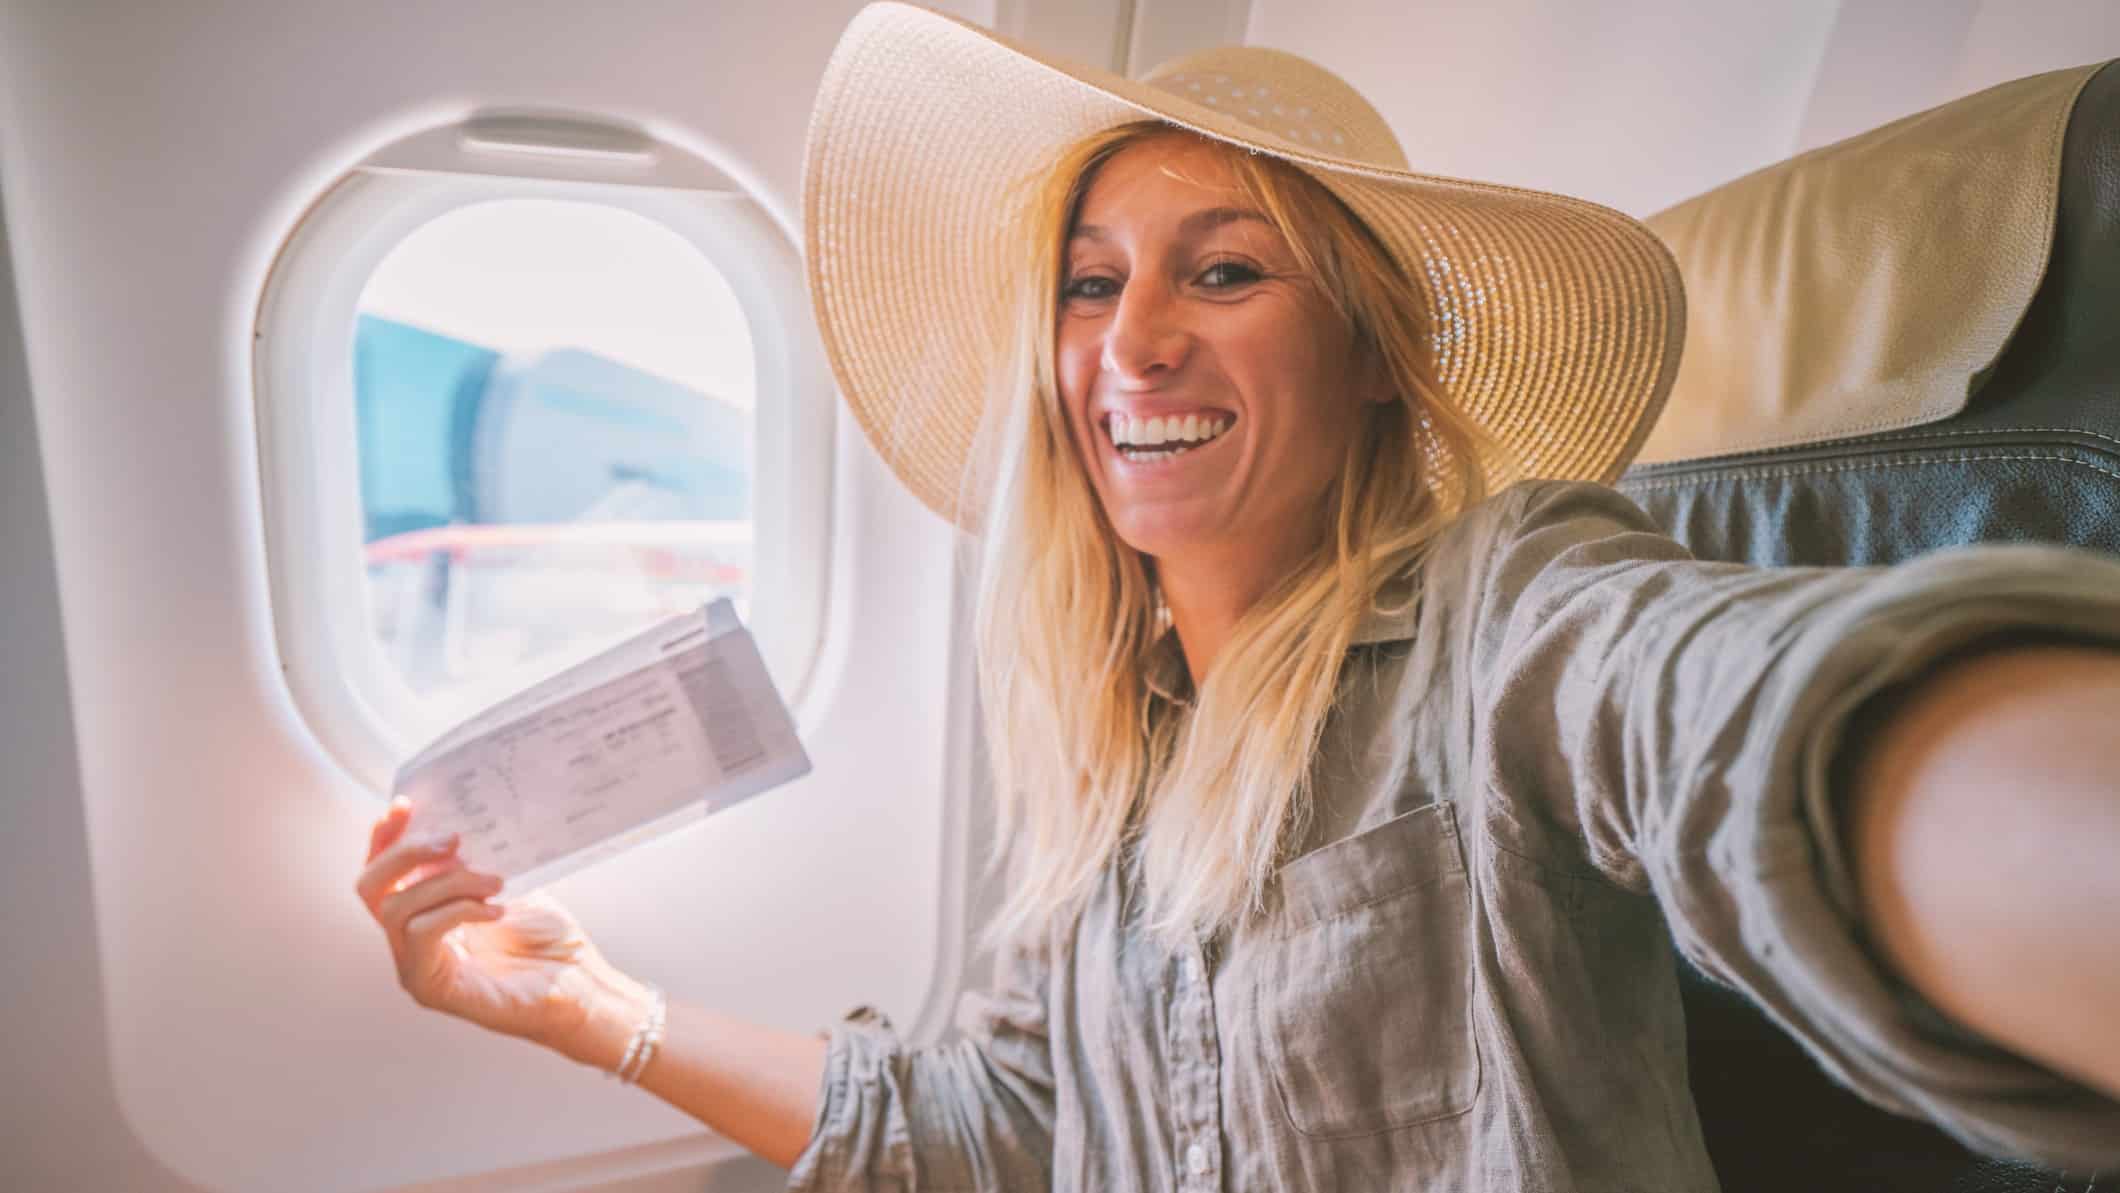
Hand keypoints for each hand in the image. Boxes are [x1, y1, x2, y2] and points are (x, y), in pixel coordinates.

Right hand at [355, 799, 648, 1065]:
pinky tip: (496, 909)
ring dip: (447, 882)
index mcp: (422, 910)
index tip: (405, 805)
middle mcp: (409, 939)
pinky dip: (457, 911)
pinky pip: (422, 934)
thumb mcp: (506, 883)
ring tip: (494, 881)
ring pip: (397, 907)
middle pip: (372, 887)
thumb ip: (474, 858)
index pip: (382, 871)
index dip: (385, 837)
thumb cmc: (548, 940)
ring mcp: (415, 966)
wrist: (580, 985)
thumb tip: (457, 815)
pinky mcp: (431, 988)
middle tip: (454, 839)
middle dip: (406, 853)